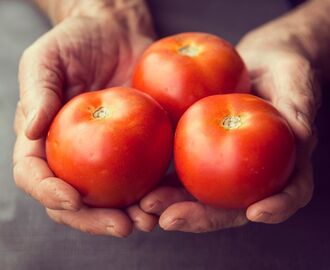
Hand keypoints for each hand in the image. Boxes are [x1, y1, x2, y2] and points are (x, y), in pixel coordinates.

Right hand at [13, 5, 156, 235]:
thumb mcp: (47, 58)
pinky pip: (145, 174)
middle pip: (76, 200)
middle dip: (95, 219)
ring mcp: (107, 155)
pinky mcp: (138, 147)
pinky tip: (169, 198)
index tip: (72, 199)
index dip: (49, 193)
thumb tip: (32, 129)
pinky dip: (156, 191)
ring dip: (130, 215)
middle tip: (121, 226)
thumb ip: (38, 92)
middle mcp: (74, 155)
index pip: (35, 175)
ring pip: (113, 197)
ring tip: (149, 221)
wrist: (116, 32)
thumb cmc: (75, 41)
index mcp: (45, 139)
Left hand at [140, 25, 319, 232]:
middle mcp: (254, 172)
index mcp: (286, 161)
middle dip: (203, 216)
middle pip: (234, 205)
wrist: (254, 61)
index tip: (256, 212)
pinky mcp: (202, 153)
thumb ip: (298, 102)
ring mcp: (226, 166)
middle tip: (171, 219)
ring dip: (173, 204)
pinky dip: (163, 180)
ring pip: (202, 195)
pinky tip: (143, 182)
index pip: (290, 191)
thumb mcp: (294, 77)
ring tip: (146, 205)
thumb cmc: (282, 68)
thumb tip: (301, 132)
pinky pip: (183, 170)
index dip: (277, 206)